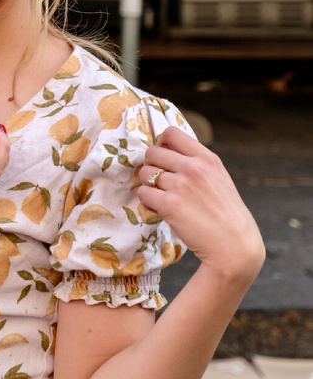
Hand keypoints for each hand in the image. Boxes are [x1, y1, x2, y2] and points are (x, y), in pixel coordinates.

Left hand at [137, 126, 264, 286]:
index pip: (170, 133)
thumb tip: (166, 151)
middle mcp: (193, 167)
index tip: (164, 160)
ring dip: (149, 187)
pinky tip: (161, 211)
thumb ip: (196, 163)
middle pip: (152, 152)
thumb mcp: (218, 178)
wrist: (234, 245)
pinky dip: (148, 203)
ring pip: (145, 174)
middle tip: (161, 184)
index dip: (161, 145)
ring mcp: (181, 185)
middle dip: (152, 167)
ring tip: (163, 199)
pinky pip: (143, 194)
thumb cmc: (225, 214)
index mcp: (207, 158)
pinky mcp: (170, 205)